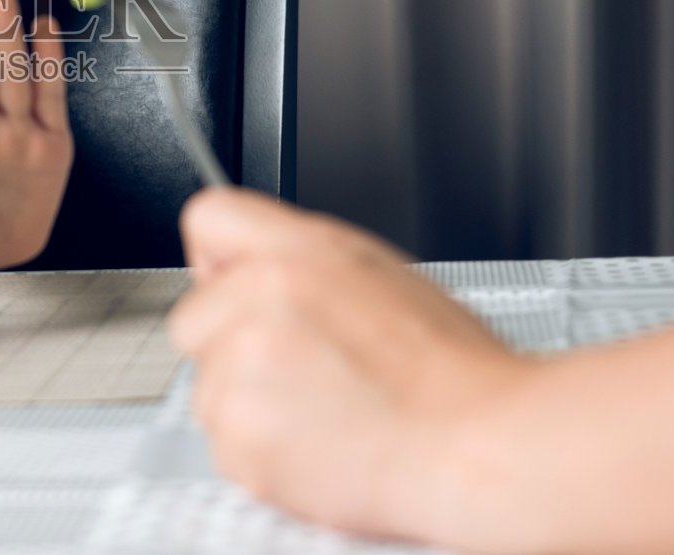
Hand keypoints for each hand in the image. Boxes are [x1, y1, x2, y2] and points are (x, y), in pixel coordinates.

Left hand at [167, 187, 535, 538]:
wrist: (480, 449)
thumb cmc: (445, 369)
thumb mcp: (375, 267)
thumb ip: (294, 253)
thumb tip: (237, 260)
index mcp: (292, 257)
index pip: (206, 220)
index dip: (224, 260)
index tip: (241, 286)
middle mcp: (255, 308)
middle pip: (193, 318)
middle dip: (233, 342)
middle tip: (306, 367)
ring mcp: (239, 379)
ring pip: (207, 387)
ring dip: (249, 403)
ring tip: (325, 410)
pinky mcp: (238, 445)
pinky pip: (223, 444)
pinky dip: (261, 453)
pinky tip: (320, 444)